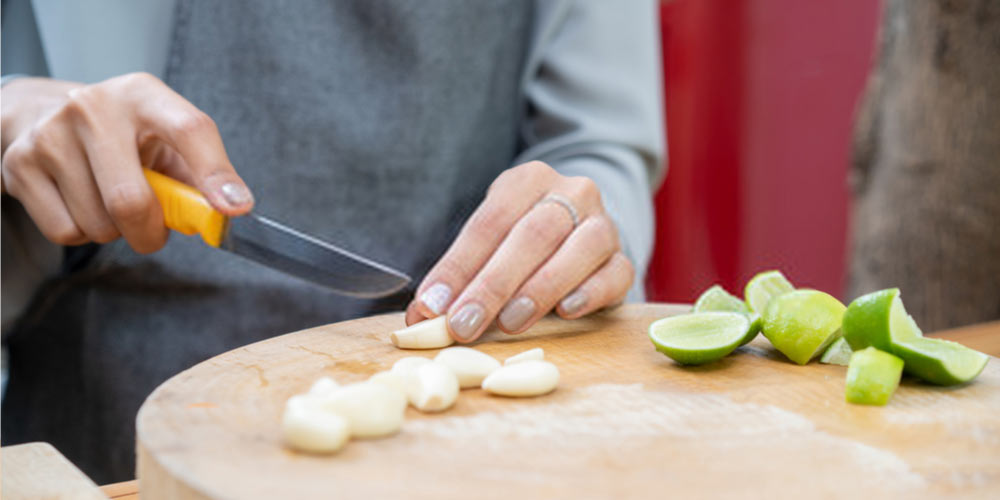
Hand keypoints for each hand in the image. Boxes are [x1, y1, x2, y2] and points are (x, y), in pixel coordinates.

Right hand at [0, 73, 251, 252]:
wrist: (44, 113)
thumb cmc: (122, 135)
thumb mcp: (165, 139)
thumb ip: (199, 175)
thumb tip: (227, 211)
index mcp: (143, 95)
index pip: (190, 129)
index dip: (215, 174)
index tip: (234, 208)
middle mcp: (94, 107)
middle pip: (130, 200)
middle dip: (150, 233)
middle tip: (154, 231)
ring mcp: (51, 134)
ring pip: (98, 224)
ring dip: (115, 232)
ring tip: (110, 203)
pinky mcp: (20, 163)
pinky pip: (66, 231)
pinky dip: (82, 233)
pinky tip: (82, 205)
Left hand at [405, 161, 633, 341]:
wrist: (578, 235)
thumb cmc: (521, 244)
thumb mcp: (487, 246)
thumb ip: (459, 276)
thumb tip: (421, 317)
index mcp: (528, 180)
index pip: (489, 222)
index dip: (458, 265)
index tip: (432, 305)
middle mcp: (571, 193)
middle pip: (534, 234)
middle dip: (493, 283)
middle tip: (464, 323)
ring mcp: (603, 223)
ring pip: (579, 249)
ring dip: (540, 289)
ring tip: (509, 323)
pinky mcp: (623, 258)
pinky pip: (616, 272)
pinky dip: (590, 293)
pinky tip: (566, 311)